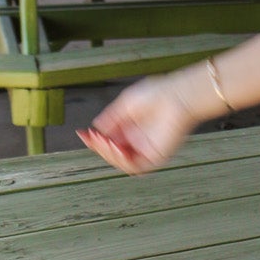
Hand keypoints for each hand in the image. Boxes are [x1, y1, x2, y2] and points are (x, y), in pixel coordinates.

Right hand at [80, 73, 201, 174]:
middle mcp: (138, 141)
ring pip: (122, 162)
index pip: (109, 140)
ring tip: (105, 141)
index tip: (83, 134)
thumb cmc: (157, 94)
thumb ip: (111, 118)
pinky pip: (136, 166)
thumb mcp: (126, 104)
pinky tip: (117, 148)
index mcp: (131, 128)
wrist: (177, 96)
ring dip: (109, 154)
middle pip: (113, 153)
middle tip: (94, 137)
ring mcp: (147, 150)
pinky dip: (123, 161)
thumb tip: (96, 128)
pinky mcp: (156, 156)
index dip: (95, 140)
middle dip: (100, 147)